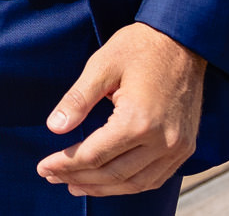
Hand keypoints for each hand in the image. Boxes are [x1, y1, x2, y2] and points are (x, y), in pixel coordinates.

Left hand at [37, 22, 205, 195]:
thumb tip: (55, 127)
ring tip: (74, 184)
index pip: (93, 155)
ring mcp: (178, 147)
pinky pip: (156, 178)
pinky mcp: (186, 147)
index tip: (42, 167)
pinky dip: (130, 185)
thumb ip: (77, 99)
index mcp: (138, 120)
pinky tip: (110, 183)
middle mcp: (162, 141)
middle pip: (112, 174)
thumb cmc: (139, 47)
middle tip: (51, 177)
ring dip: (103, 188)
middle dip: (77, 178)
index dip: (64, 164)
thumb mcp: (101, 66)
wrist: (184, 40)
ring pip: (135, 183)